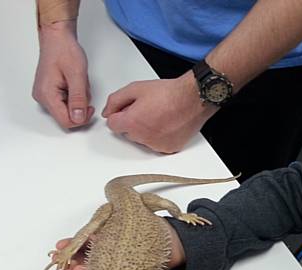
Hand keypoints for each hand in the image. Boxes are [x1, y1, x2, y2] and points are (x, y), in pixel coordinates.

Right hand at [32, 21, 94, 127]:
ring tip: (78, 83)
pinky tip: (74, 83)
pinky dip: (75, 96)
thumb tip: (78, 118)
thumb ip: (78, 98)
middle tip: (83, 89)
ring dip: (78, 100)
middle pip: (67, 117)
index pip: (66, 122)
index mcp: (47, 95)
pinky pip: (66, 102)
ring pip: (68, 110)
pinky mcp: (50, 93)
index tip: (90, 106)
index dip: (82, 118)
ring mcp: (45, 96)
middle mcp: (42, 98)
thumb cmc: (65, 51)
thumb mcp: (77, 75)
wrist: (57, 38)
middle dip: (80, 106)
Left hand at [102, 72, 217, 152]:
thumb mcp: (136, 88)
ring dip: (146, 131)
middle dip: (133, 123)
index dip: (119, 115)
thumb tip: (108, 111)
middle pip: (128, 134)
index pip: (112, 125)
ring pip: (143, 140)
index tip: (127, 110)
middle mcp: (143, 137)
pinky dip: (160, 137)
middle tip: (147, 109)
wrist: (192, 99)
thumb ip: (115, 100)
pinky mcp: (169, 148)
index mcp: (132, 123)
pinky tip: (167, 124)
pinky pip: (158, 145)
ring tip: (160, 115)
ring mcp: (157, 145)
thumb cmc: (169, 93)